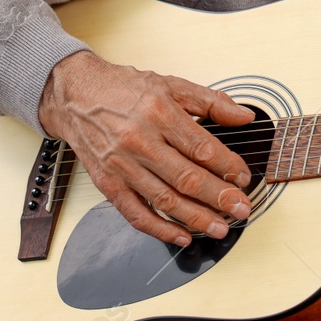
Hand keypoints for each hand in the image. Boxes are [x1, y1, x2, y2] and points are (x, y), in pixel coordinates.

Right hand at [37, 50, 254, 246]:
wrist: (75, 96)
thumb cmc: (123, 89)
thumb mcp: (172, 84)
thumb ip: (212, 101)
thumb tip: (245, 116)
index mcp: (160, 113)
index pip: (202, 148)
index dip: (227, 166)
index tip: (243, 178)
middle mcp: (140, 141)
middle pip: (187, 178)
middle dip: (219, 198)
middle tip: (242, 209)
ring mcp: (122, 166)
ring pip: (165, 200)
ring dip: (196, 218)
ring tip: (220, 227)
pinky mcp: (107, 184)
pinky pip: (136, 214)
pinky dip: (160, 229)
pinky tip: (182, 236)